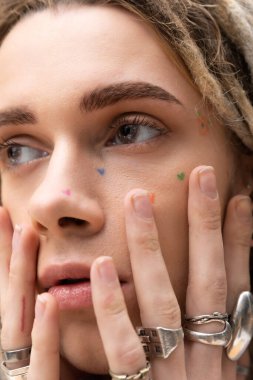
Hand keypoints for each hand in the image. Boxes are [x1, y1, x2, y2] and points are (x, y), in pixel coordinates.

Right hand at [0, 212, 59, 379]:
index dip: (8, 256)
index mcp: (22, 343)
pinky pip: (41, 368)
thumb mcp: (59, 359)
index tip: (8, 216)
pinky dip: (43, 334)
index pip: (13, 292)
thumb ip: (54, 327)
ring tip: (28, 235)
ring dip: (21, 277)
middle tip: (10, 213)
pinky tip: (48, 300)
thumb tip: (56, 289)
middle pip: (10, 298)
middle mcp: (14, 355)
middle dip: (8, 255)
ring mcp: (21, 375)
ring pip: (17, 323)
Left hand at [91, 165, 251, 379]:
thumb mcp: (215, 376)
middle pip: (207, 280)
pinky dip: (112, 307)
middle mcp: (205, 359)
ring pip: (162, 302)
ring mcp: (173, 375)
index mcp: (224, 352)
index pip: (235, 286)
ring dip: (149, 247)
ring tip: (137, 199)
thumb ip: (214, 341)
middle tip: (201, 174)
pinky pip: (125, 349)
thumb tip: (222, 300)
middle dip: (205, 224)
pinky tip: (100, 265)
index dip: (239, 241)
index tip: (239, 199)